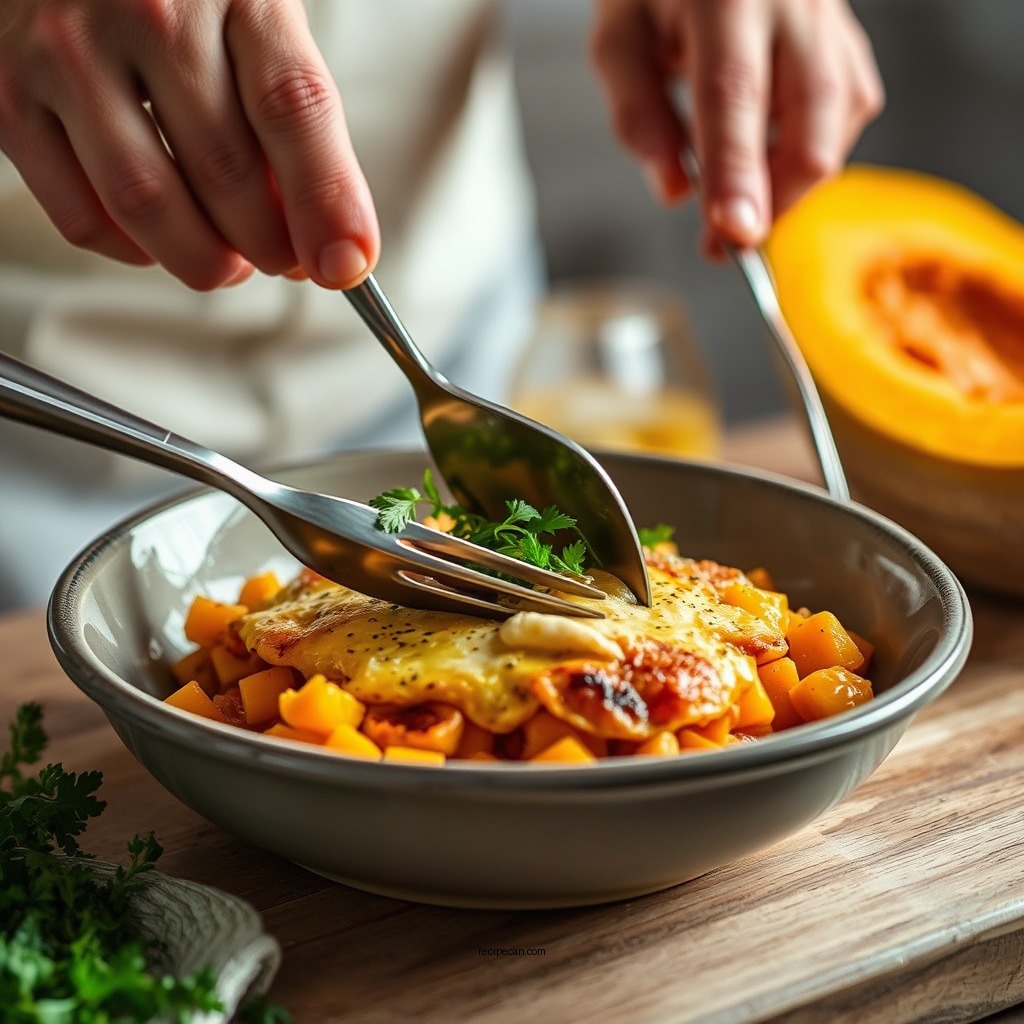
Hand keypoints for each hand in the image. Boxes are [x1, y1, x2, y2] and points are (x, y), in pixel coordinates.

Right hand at [0, 0, 379, 289]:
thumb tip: (324, 238)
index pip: (292, 109)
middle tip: (286, 260)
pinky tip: (160, 240)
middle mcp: (146, 10)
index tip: (347, 265)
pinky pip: (81, 215)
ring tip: (229, 263)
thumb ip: (289, 122)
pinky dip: (134, 251)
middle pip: (226, 171)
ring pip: (149, 204)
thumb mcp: (254, 23)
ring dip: (205, 260)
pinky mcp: (10, 96)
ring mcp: (68, 52)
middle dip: (270, 245)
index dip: (326, 201)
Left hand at [589, 0, 883, 253]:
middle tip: (727, 240)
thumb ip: (637, 114)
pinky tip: (768, 155)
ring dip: (792, 182)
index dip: (738, 172)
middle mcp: (792, 1)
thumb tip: (673, 191)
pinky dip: (809, 151)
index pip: (735, 94)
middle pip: (812, 121)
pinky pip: (849, 109)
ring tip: (740, 196)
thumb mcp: (619, 38)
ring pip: (840, 124)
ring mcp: (830, 16)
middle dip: (776, 199)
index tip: (734, 233)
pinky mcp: (849, 35)